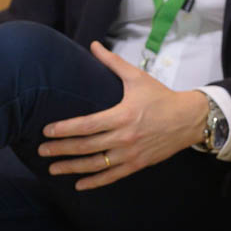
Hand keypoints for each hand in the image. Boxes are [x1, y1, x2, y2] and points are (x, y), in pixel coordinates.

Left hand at [37, 41, 209, 189]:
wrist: (189, 118)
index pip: (86, 125)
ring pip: (95, 164)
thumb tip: (93, 45)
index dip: (64, 129)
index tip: (47, 131)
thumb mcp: (138, 78)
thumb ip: (112, 63)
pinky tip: (78, 185)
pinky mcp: (138, 163)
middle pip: (86, 146)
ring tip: (52, 168)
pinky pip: (112, 176)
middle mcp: (125, 136)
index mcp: (123, 115)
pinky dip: (94, 182)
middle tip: (42, 150)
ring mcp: (131, 153)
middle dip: (60, 149)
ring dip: (71, 168)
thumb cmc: (161, 96)